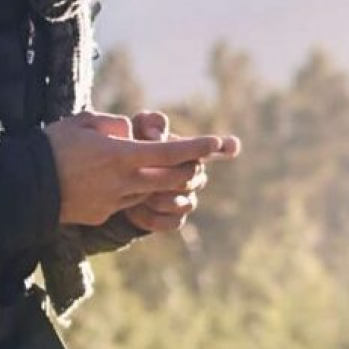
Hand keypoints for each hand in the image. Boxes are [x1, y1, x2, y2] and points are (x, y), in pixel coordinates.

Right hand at [44, 111, 235, 225]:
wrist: (25, 187)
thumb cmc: (52, 145)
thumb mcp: (84, 121)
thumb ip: (113, 124)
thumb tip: (130, 131)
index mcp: (120, 156)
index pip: (169, 153)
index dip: (196, 148)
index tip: (216, 142)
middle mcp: (123, 182)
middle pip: (170, 179)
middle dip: (189, 170)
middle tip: (197, 161)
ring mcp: (113, 202)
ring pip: (151, 193)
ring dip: (159, 182)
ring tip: (155, 168)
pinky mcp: (102, 215)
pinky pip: (127, 203)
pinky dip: (133, 192)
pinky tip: (118, 182)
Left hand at [123, 110, 241, 232]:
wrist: (117, 181)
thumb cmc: (131, 149)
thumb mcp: (135, 130)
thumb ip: (149, 125)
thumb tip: (159, 136)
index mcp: (191, 152)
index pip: (214, 148)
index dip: (223, 147)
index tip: (231, 146)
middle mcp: (195, 176)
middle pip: (191, 177)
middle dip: (166, 176)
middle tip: (140, 173)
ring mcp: (188, 200)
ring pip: (183, 203)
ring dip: (156, 199)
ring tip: (136, 192)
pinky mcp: (175, 220)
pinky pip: (172, 223)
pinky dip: (151, 217)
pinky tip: (135, 210)